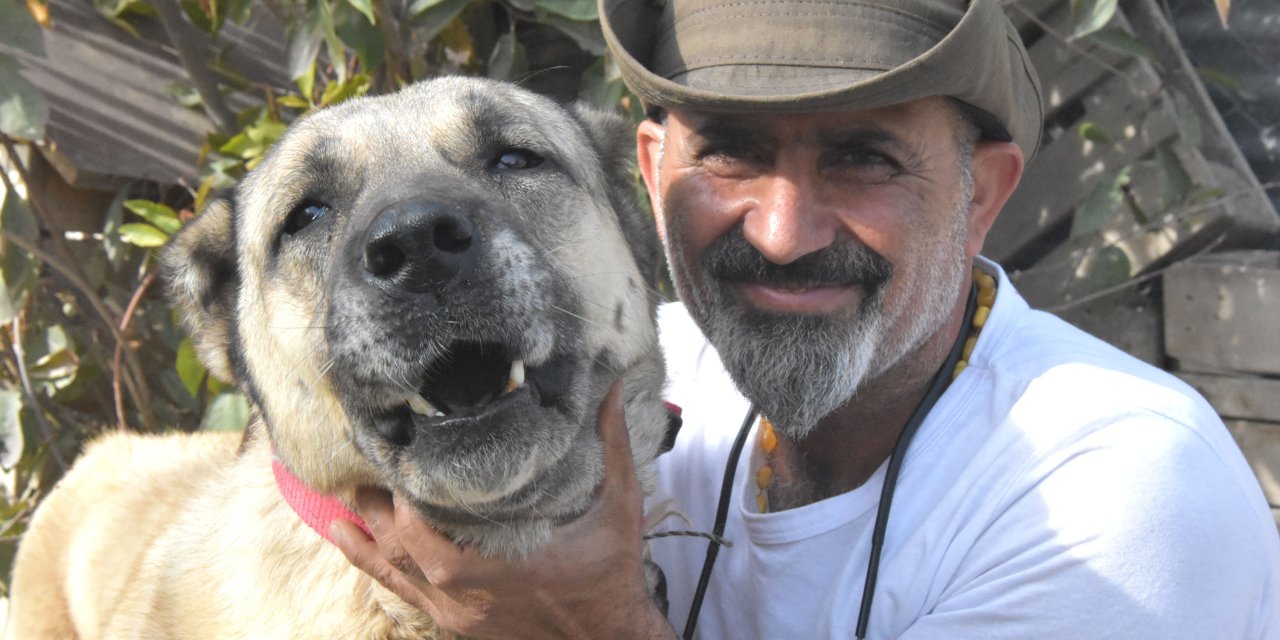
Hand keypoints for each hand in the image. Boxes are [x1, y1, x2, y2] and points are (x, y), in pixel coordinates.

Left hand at [330, 383, 675, 639]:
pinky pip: (396, 588)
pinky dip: (368, 559)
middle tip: (364, 444)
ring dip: (363, 522)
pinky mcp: (451, 621)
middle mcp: (454, 585)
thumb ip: (612, 445)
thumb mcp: (620, 506)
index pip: (418, 508)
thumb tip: (613, 388)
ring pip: (385, 563)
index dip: (400, 470)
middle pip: (392, 531)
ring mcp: (449, 608)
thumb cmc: (609, 575)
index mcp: (483, 557)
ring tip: (340, 482)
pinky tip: (345, 534)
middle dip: (376, 489)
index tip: (390, 431)